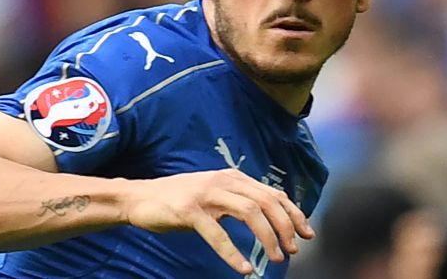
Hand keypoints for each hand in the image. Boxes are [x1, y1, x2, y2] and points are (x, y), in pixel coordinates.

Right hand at [120, 169, 313, 274]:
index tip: (307, 234)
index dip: (293, 213)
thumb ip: (238, 199)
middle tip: (292, 250)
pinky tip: (245, 268)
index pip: (272, 193)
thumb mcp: (213, 194)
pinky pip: (217, 234)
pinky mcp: (188, 211)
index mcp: (230, 177)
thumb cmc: (178, 200)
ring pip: (248, 212)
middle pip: (265, 201)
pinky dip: (233, 253)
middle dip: (285, 226)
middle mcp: (221, 181)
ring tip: (276, 258)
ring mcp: (204, 194)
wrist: (138, 198)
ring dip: (267, 237)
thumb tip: (273, 213)